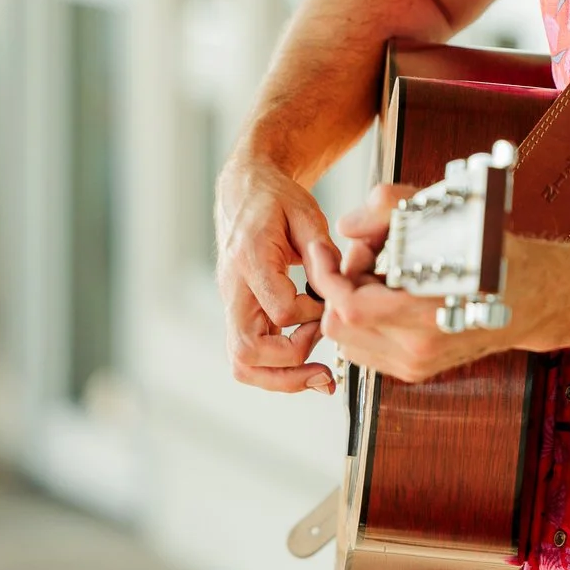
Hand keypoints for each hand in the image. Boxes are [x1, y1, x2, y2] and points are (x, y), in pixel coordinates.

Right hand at [215, 153, 335, 393]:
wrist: (243, 191)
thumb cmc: (275, 199)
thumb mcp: (306, 212)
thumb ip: (322, 252)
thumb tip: (337, 292)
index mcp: (251, 258)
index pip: (280, 310)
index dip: (312, 318)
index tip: (330, 305)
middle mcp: (234, 288)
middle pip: (247, 352)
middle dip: (290, 369)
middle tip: (324, 366)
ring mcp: (232, 304)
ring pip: (241, 363)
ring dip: (280, 378)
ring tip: (317, 376)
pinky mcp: (239, 312)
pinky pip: (247, 355)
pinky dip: (275, 368)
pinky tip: (305, 362)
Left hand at [306, 183, 510, 383]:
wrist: (531, 298)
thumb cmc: (494, 257)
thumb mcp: (448, 216)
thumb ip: (392, 209)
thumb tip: (348, 225)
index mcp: (428, 315)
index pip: (350, 308)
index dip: (328, 277)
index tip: (324, 251)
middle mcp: (418, 349)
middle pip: (339, 326)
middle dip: (341, 285)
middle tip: (368, 255)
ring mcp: (415, 366)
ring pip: (346, 340)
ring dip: (350, 303)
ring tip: (381, 275)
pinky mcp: (414, 370)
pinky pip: (364, 348)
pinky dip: (364, 320)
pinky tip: (389, 296)